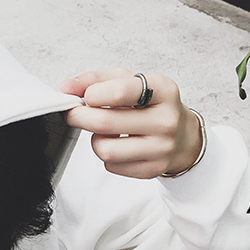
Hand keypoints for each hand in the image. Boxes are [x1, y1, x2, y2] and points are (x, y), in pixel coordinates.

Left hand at [60, 68, 202, 178]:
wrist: (183, 136)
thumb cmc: (151, 105)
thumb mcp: (131, 82)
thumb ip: (97, 80)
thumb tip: (67, 87)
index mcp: (163, 90)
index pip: (119, 91)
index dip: (92, 94)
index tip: (85, 97)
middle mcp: (165, 120)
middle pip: (105, 123)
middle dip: (80, 117)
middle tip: (74, 114)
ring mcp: (160, 148)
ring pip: (105, 150)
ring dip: (96, 140)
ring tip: (104, 132)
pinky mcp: (152, 169)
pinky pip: (111, 166)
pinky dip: (107, 156)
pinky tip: (118, 146)